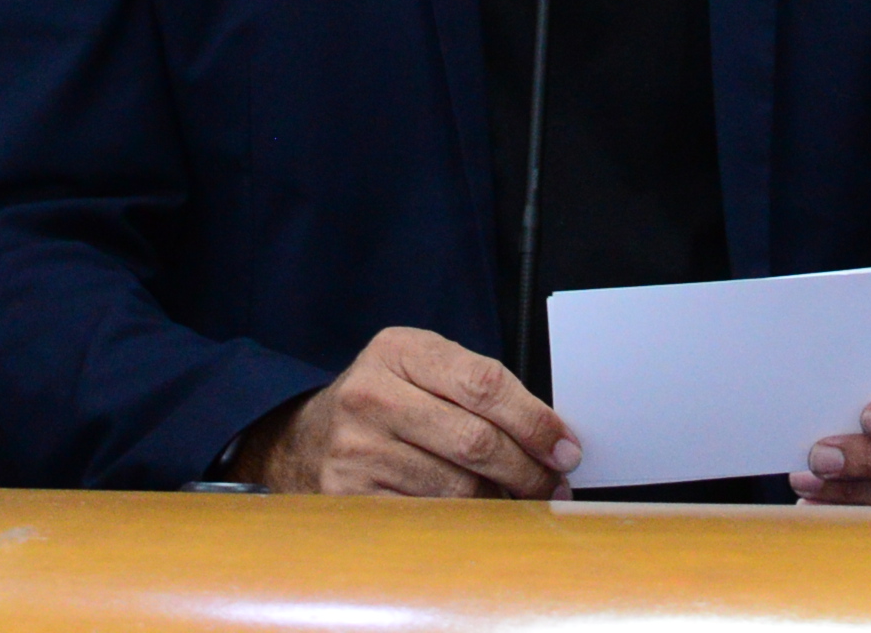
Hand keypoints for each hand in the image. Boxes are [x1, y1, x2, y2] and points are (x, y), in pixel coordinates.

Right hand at [231, 326, 580, 496]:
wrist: (304, 439)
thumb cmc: (385, 404)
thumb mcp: (421, 371)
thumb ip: (478, 389)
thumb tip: (552, 438)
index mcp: (399, 349)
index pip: (485, 383)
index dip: (535, 420)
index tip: (566, 448)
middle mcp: (372, 393)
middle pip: (475, 439)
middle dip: (527, 468)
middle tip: (554, 485)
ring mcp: (356, 446)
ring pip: (456, 485)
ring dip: (500, 499)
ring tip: (519, 499)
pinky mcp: (349, 493)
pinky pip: (428, 515)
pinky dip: (464, 521)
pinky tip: (478, 514)